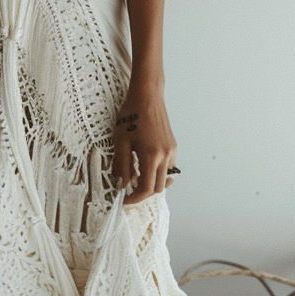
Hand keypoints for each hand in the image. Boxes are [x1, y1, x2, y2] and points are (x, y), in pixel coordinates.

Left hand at [112, 85, 177, 202]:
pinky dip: (157, 172)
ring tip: (135, 175)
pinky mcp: (173, 146)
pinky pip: (168, 167)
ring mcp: (172, 151)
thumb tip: (122, 185)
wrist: (147, 96)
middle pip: (158, 188)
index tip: (124, 200)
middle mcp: (165, 156)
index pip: (146, 188)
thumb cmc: (131, 114)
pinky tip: (144, 165)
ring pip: (165, 179)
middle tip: (128, 190)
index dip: (135, 198)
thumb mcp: (121, 141)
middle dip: (143, 193)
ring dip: (151, 182)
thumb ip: (122, 166)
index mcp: (152, 156)